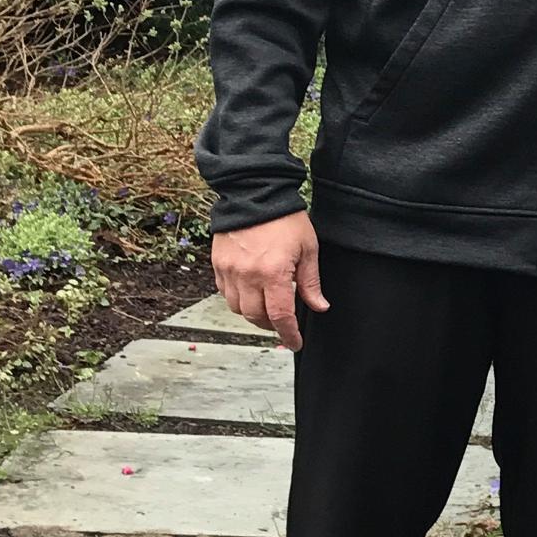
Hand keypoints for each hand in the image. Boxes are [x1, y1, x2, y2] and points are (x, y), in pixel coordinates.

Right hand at [211, 211, 326, 351]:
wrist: (253, 193)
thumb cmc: (284, 218)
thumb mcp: (307, 248)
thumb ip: (310, 282)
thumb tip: (319, 306)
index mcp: (273, 272)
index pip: (280, 316)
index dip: (289, 334)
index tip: (294, 343)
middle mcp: (247, 275)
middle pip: (256, 316)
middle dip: (271, 325)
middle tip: (283, 322)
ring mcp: (229, 270)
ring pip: (237, 308)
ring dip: (253, 313)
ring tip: (267, 306)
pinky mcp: (218, 263)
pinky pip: (225, 292)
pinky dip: (238, 299)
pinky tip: (250, 291)